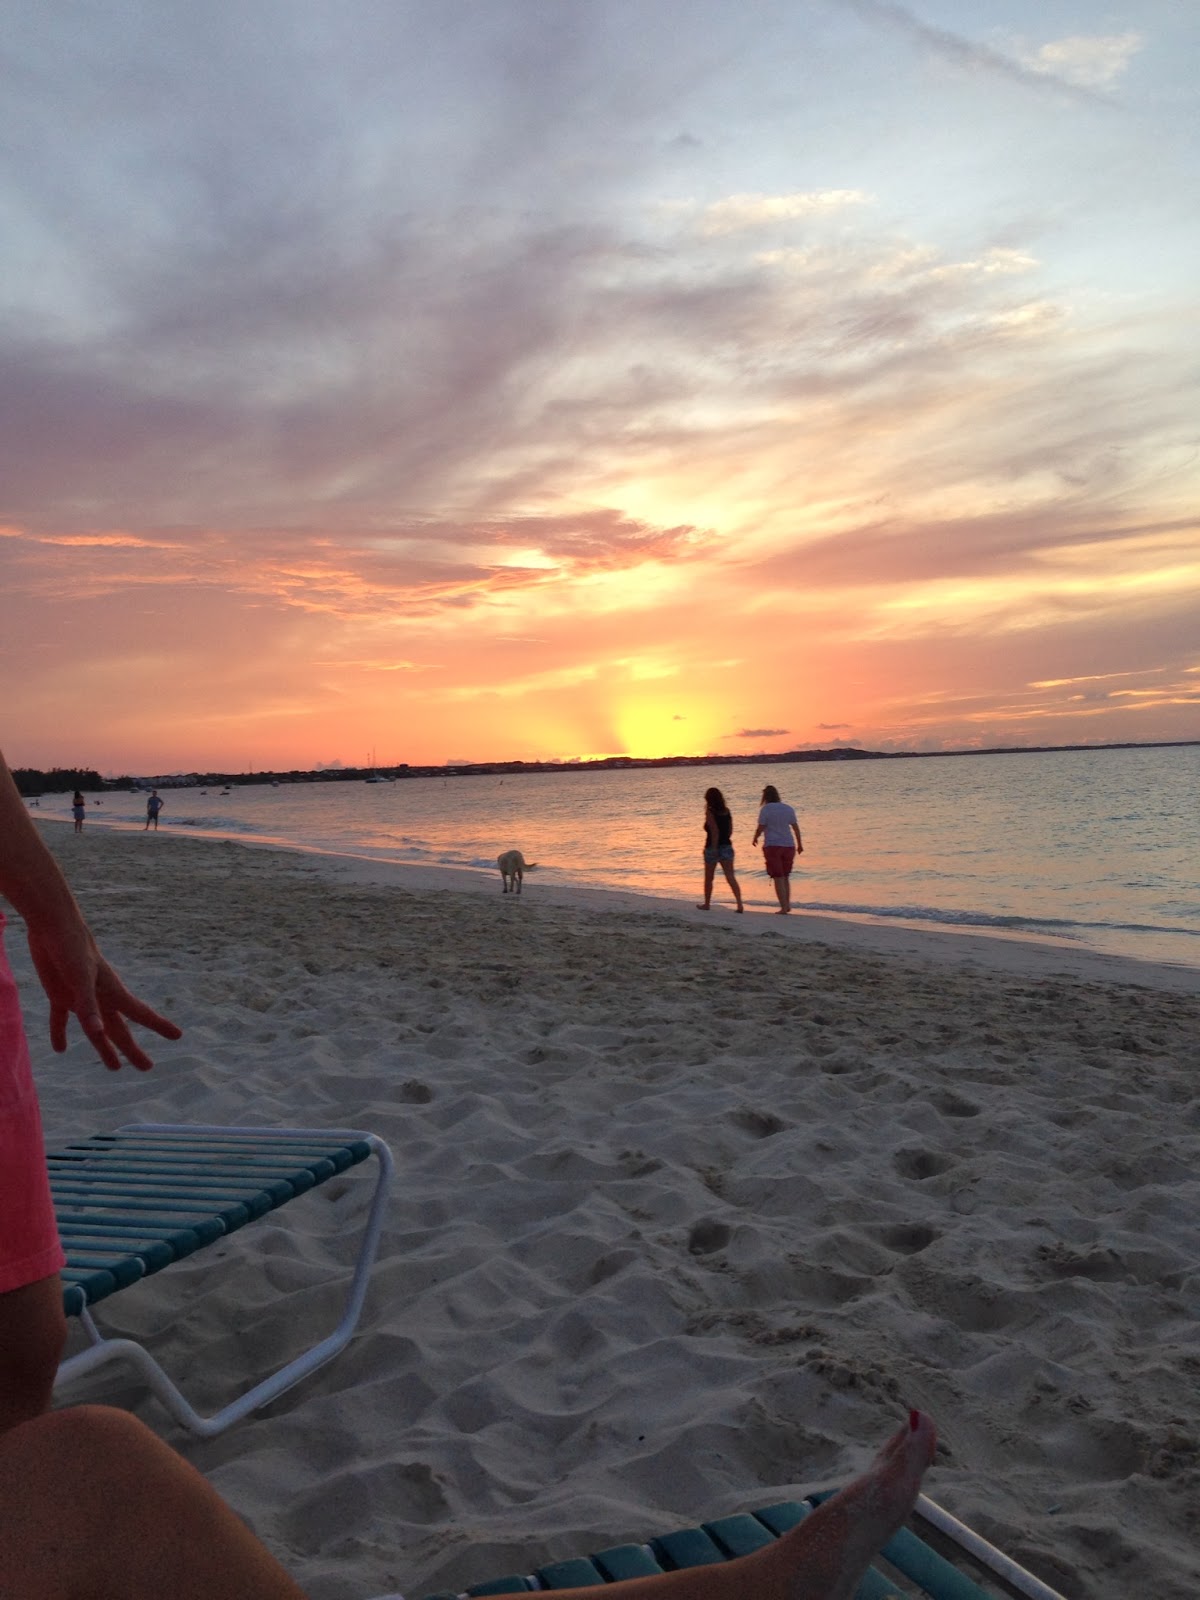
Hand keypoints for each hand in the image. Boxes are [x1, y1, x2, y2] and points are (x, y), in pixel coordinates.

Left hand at [26, 920, 181, 1071]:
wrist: (52, 924)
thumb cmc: (71, 948)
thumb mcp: (80, 978)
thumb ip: (88, 1006)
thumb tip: (98, 1033)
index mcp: (112, 991)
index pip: (141, 1014)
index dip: (160, 1025)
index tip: (178, 1035)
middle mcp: (100, 997)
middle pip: (120, 1030)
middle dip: (132, 1050)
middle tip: (147, 1067)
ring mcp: (80, 996)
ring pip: (95, 1029)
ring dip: (103, 1047)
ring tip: (114, 1067)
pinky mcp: (60, 992)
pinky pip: (62, 1019)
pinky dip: (60, 1033)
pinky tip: (60, 1049)